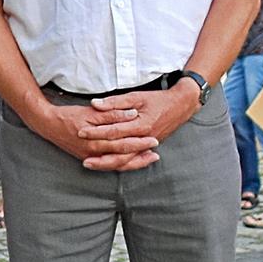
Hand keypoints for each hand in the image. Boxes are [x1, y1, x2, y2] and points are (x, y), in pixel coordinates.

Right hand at [28, 100, 160, 171]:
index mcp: (97, 141)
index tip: (154, 139)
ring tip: (148, 159)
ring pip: (117, 164)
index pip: (124, 144)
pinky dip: (121, 163)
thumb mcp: (90, 112)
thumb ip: (112, 114)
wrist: (47, 124)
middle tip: (156, 152)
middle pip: (123, 158)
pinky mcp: (87, 158)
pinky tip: (129, 160)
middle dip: (141, 155)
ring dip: (134, 162)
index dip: (140, 142)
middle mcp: (95, 153)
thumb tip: (131, 114)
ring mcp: (90, 157)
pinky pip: (108, 165)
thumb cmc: (68, 116)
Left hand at [76, 82, 201, 168]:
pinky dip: (120, 163)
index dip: (96, 132)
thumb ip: (115, 102)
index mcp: (140, 125)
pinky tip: (107, 165)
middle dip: (100, 155)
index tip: (81, 132)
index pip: (114, 131)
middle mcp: (144, 138)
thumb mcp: (136, 96)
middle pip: (119, 151)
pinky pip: (132, 158)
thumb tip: (95, 104)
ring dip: (108, 163)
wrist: (181, 106)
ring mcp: (147, 145)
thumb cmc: (158, 99)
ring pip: (125, 159)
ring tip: (91, 164)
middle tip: (83, 158)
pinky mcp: (148, 147)